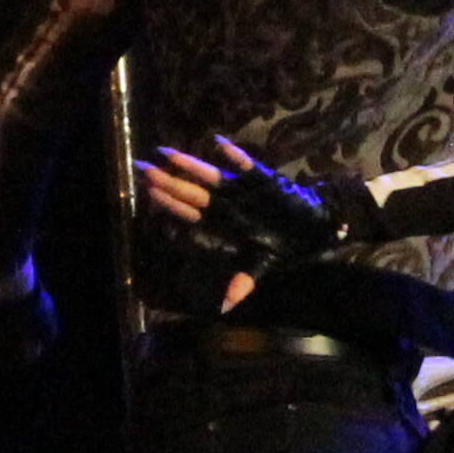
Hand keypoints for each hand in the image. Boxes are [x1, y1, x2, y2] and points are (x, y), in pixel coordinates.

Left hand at [138, 139, 341, 270]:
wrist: (310, 227)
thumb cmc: (280, 244)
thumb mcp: (260, 265)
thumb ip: (242, 281)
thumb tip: (226, 307)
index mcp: (222, 221)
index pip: (189, 212)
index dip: (170, 202)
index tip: (148, 192)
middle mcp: (226, 203)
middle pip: (193, 191)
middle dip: (169, 180)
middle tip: (143, 168)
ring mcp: (241, 189)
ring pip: (212, 176)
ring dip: (191, 166)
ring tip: (169, 154)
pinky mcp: (262, 179)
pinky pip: (247, 166)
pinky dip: (235, 157)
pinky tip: (220, 145)